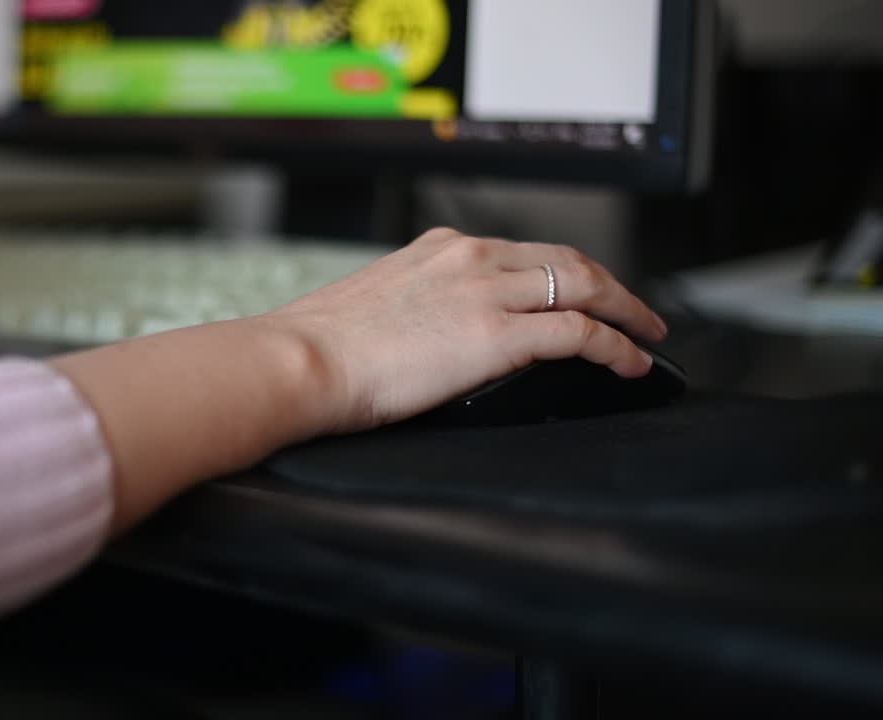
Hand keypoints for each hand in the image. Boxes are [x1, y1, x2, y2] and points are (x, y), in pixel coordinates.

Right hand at [266, 227, 668, 431]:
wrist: (299, 361)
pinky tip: (630, 363)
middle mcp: (471, 257)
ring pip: (587, 285)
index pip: (524, 251)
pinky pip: (582, 332)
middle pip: (568, 260)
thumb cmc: (320, 347)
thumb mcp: (377, 304)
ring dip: (628, 311)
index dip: (567, 271)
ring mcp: (488, 292)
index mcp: (441, 248)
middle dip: (612, 284)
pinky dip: (618, 346)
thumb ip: (418, 306)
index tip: (584, 290)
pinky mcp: (498, 336)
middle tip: (636, 311)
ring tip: (648, 335)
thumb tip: (434, 337)